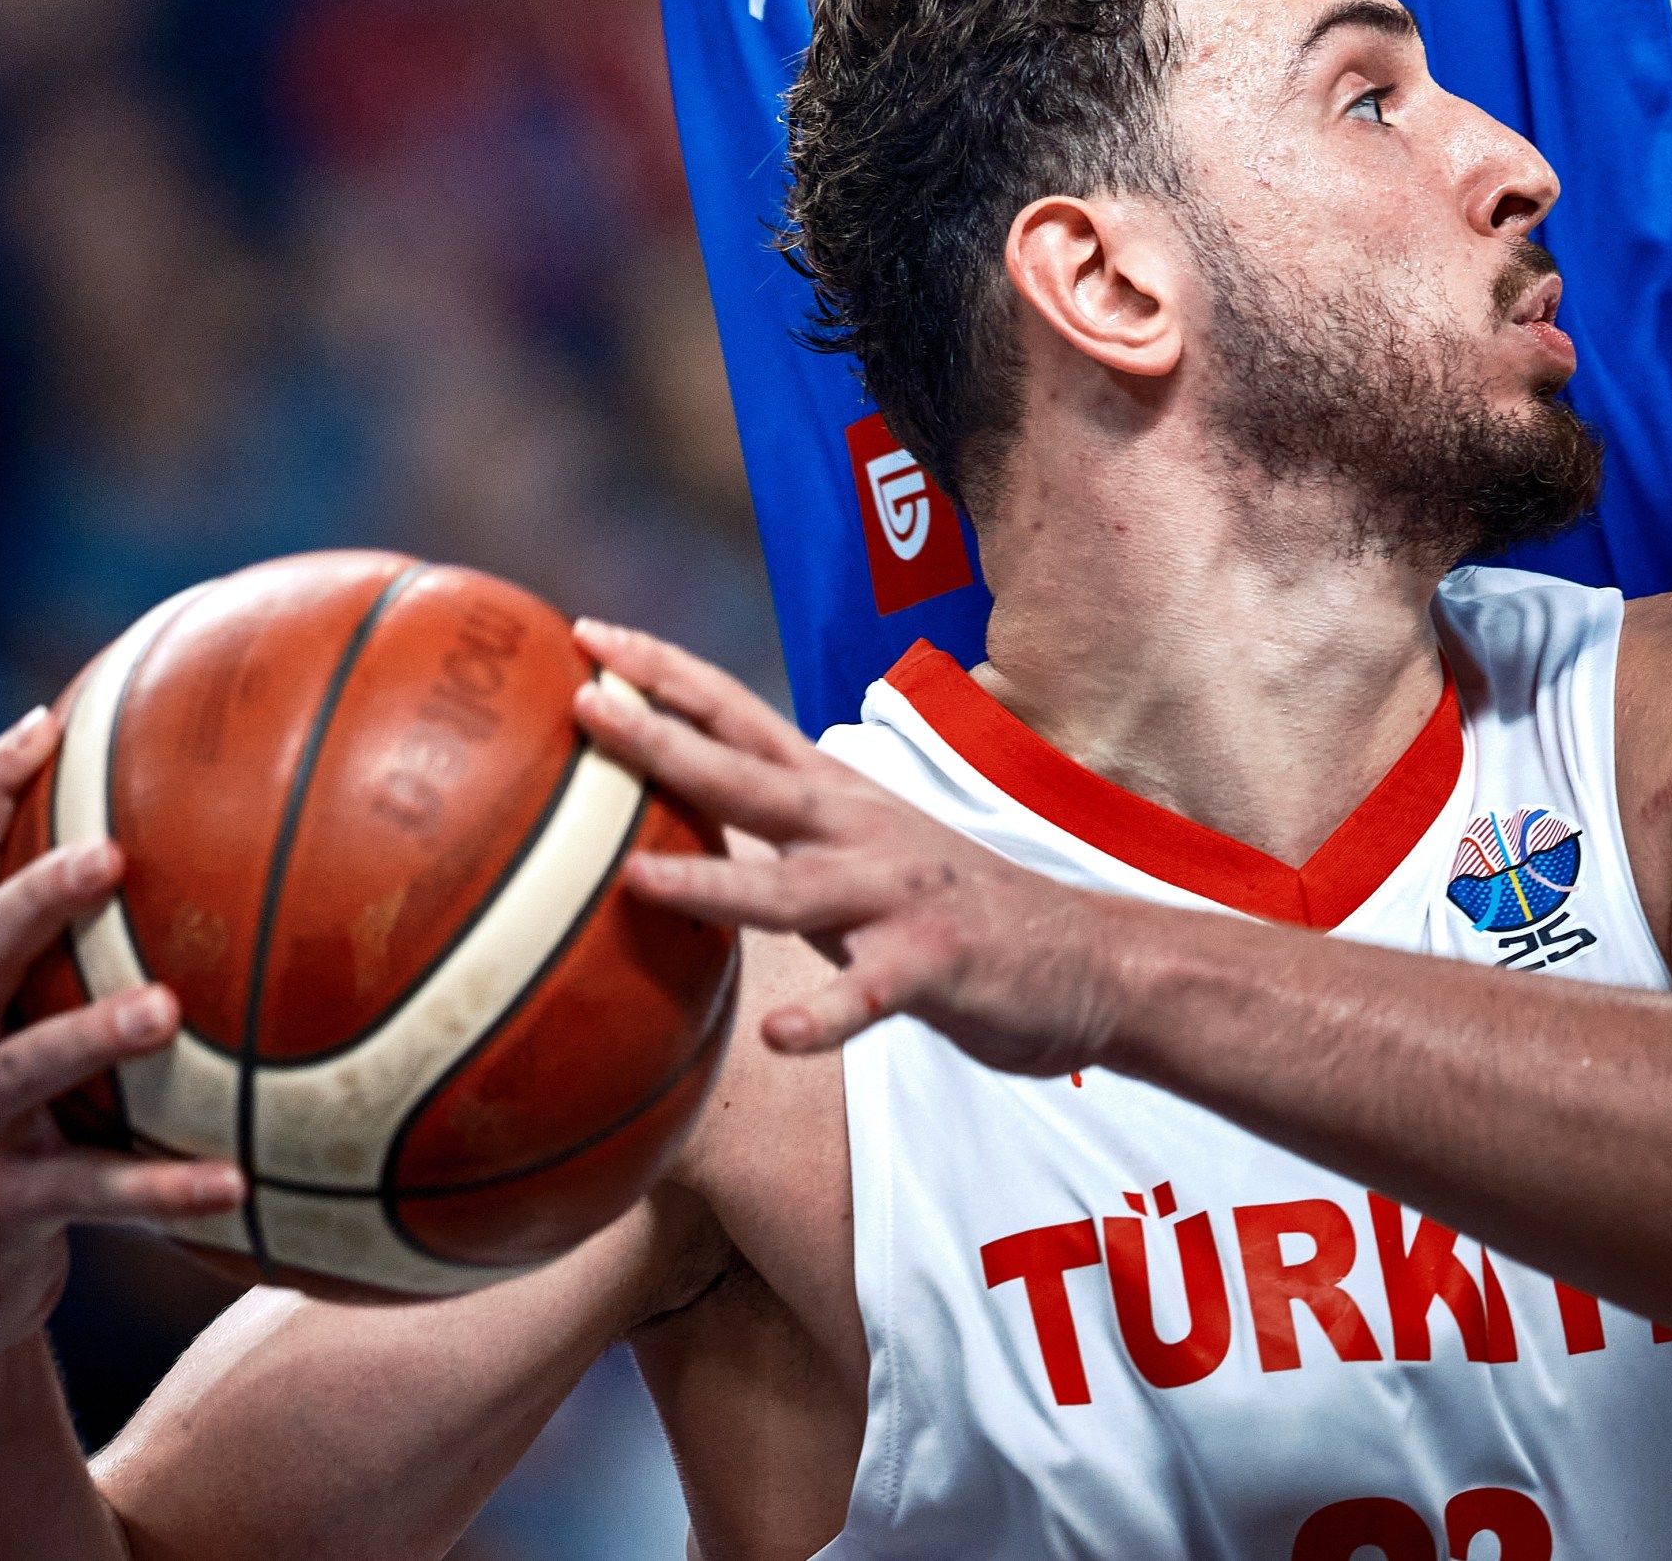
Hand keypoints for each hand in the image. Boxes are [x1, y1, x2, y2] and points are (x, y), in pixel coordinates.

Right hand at [0, 709, 244, 1368]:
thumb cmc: (11, 1129)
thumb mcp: (19, 1035)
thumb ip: (77, 957)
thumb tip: (228, 849)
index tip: (45, 722)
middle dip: (37, 898)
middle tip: (112, 856)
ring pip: (24, 1068)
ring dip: (95, 1036)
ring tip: (168, 1011)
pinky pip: (88, 1192)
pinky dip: (161, 1186)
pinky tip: (237, 1181)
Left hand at [572, 622, 1135, 1075]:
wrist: (1085, 954)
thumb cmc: (947, 905)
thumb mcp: (855, 847)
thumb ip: (776, 831)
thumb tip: (665, 823)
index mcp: (833, 792)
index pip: (734, 710)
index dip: (661, 672)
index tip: (587, 636)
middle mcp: (857, 826)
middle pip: (745, 774)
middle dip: (663, 739)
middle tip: (586, 703)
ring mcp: (896, 892)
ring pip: (792, 889)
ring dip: (715, 883)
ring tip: (638, 879)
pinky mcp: (934, 965)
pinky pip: (872, 995)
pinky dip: (829, 1015)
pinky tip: (786, 1036)